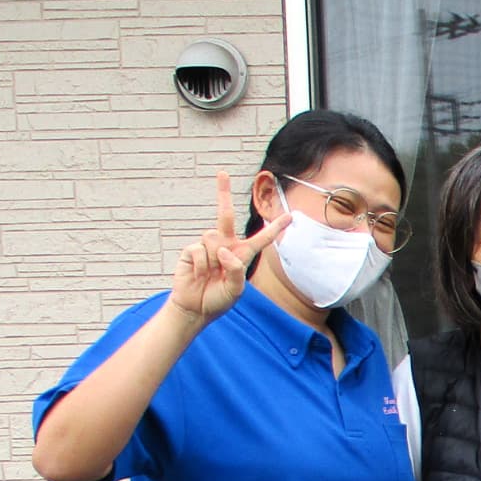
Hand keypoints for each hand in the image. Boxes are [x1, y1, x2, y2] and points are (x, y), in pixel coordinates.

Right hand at [168, 170, 290, 323]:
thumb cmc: (218, 299)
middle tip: (222, 172)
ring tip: (210, 275)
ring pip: (213, 239)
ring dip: (212, 260)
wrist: (195, 307)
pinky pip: (199, 250)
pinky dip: (200, 264)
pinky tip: (199, 274)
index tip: (290, 216)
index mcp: (242, 254)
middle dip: (222, 193)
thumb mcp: (235, 290)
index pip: (262, 239)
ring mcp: (207, 246)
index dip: (275, 228)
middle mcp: (225, 245)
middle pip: (226, 215)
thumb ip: (235, 270)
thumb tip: (222, 249)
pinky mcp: (191, 250)